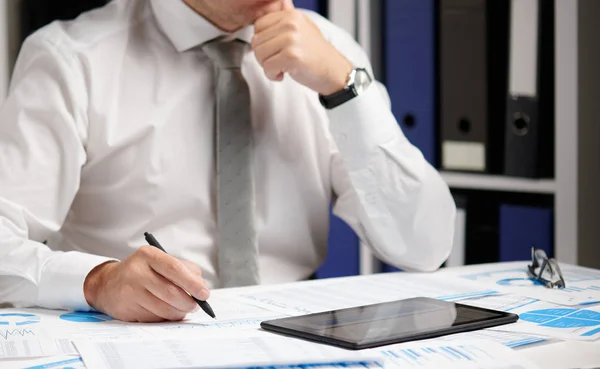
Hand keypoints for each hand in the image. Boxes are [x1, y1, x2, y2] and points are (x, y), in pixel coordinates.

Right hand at [83, 246, 208, 322]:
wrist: (108, 284)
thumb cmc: (143, 271)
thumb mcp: (161, 261)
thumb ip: (185, 270)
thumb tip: (201, 288)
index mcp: (149, 255)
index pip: (174, 269)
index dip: (192, 283)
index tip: (204, 294)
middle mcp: (137, 272)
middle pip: (171, 292)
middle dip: (189, 302)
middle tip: (196, 305)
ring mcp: (130, 292)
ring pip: (164, 308)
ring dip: (179, 312)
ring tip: (183, 309)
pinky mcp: (127, 309)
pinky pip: (154, 318)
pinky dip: (166, 318)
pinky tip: (166, 312)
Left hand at [252, 0, 353, 94]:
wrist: (334, 72)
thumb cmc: (316, 54)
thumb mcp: (303, 28)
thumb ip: (288, 16)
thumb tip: (280, 1)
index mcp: (291, 15)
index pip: (258, 26)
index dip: (263, 42)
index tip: (275, 50)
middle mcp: (290, 24)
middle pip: (256, 41)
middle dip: (263, 56)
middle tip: (278, 62)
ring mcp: (291, 39)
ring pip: (259, 55)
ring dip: (267, 67)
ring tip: (282, 67)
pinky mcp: (292, 56)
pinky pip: (267, 67)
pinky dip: (272, 75)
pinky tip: (284, 74)